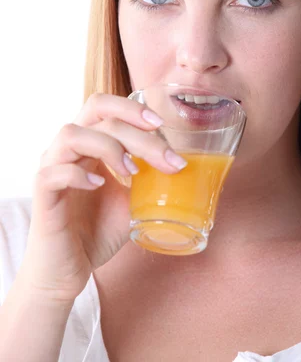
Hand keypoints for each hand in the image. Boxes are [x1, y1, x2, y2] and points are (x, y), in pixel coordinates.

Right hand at [20, 93, 186, 303]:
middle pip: (95, 111)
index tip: (161, 125)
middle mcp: (68, 149)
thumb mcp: (132, 199)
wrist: (68, 271)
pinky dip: (78, 174)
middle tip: (164, 157)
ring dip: (108, 146)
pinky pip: (53, 173)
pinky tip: (99, 184)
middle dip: (135, 128)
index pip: (104, 105)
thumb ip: (149, 178)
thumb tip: (182, 164)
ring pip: (72, 134)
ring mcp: (52, 169)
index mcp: (88, 144)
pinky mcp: (42, 196)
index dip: (132, 108)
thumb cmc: (96, 231)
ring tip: (130, 170)